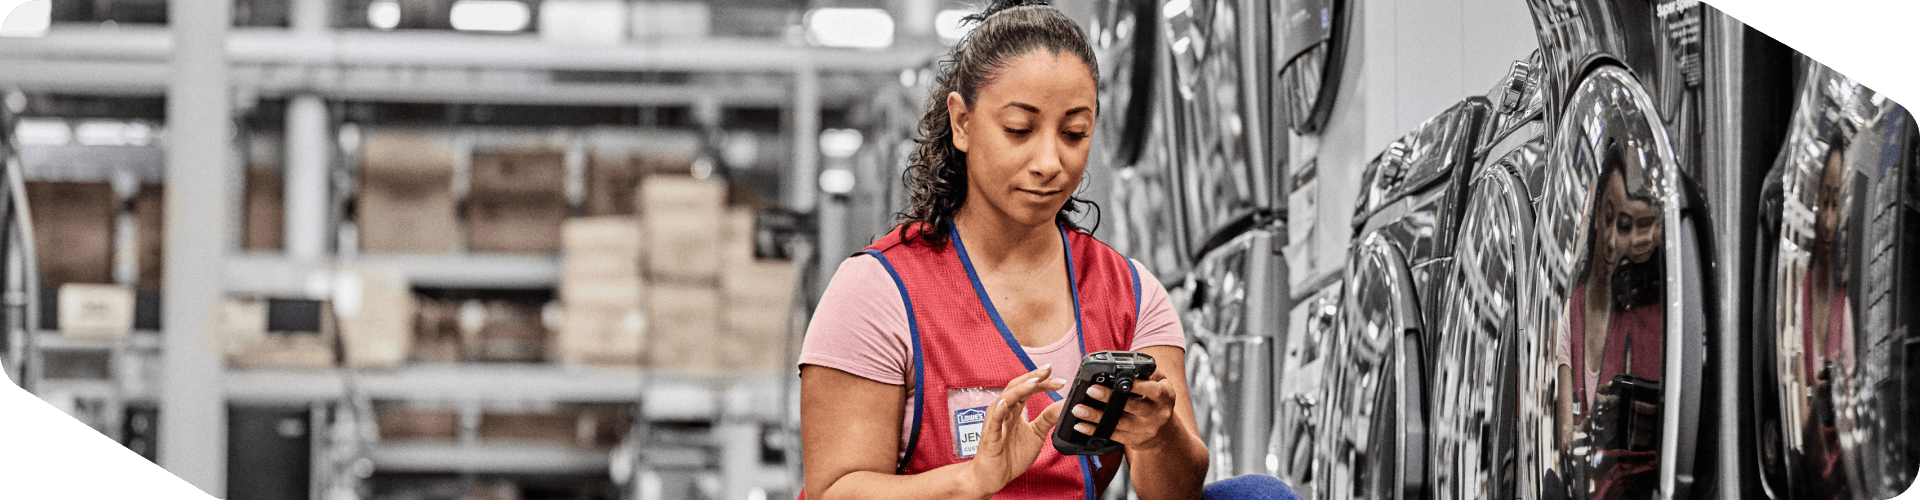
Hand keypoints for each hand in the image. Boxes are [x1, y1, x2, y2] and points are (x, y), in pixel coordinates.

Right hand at [963, 365, 1067, 496]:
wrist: (992, 477)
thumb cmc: (1010, 455)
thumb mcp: (1036, 435)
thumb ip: (1048, 419)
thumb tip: (1064, 404)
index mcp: (1014, 410)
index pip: (1028, 389)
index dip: (1043, 382)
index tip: (1060, 379)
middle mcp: (1003, 411)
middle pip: (1017, 387)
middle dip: (1033, 377)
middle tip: (1050, 371)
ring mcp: (995, 421)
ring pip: (1006, 398)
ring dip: (1021, 388)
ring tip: (1035, 382)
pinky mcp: (990, 435)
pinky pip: (993, 419)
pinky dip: (999, 410)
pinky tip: (1006, 403)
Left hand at [1065, 371, 1179, 450]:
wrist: (1165, 432)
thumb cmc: (1157, 400)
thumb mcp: (1161, 384)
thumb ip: (1150, 373)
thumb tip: (1132, 367)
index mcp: (1165, 397)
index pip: (1151, 390)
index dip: (1135, 385)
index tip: (1118, 379)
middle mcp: (1157, 414)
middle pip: (1131, 406)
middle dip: (1109, 397)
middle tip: (1090, 390)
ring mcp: (1146, 430)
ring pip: (1118, 422)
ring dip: (1096, 416)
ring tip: (1078, 409)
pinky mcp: (1135, 441)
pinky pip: (1112, 435)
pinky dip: (1094, 431)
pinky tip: (1081, 425)